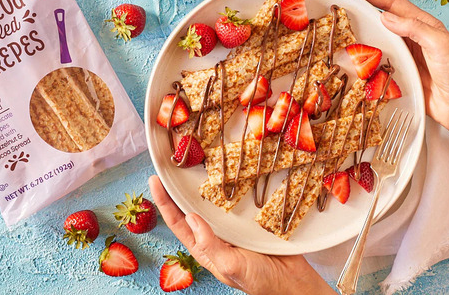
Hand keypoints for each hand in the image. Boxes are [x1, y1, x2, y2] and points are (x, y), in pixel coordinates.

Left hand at [148, 176, 333, 294]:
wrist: (294, 283)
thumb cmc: (261, 281)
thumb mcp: (230, 266)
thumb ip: (209, 244)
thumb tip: (191, 217)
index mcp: (205, 249)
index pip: (178, 223)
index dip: (164, 202)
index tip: (155, 181)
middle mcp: (215, 237)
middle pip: (191, 208)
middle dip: (179, 189)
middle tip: (172, 165)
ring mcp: (232, 228)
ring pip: (213, 203)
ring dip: (204, 186)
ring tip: (195, 164)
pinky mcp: (250, 221)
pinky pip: (236, 202)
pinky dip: (230, 188)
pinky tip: (229, 174)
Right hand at [341, 0, 448, 137]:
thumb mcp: (441, 44)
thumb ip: (415, 28)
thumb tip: (385, 17)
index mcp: (423, 25)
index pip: (392, 3)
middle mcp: (411, 38)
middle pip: (380, 18)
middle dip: (360, 9)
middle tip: (338, 5)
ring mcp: (403, 56)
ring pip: (376, 41)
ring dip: (359, 35)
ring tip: (339, 31)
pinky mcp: (398, 74)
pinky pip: (376, 63)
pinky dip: (363, 60)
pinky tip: (351, 60)